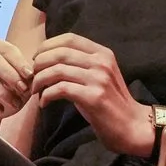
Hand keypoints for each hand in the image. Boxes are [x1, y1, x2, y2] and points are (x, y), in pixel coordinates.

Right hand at [0, 35, 34, 125]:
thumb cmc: (9, 87)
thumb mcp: (19, 77)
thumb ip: (24, 72)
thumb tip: (30, 74)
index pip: (5, 49)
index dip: (19, 62)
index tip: (30, 76)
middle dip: (10, 75)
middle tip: (23, 89)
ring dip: (1, 91)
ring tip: (15, 103)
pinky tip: (0, 110)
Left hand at [29, 35, 152, 156]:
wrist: (132, 127)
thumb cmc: (111, 103)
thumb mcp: (99, 76)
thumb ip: (81, 64)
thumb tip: (49, 58)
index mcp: (103, 53)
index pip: (69, 38)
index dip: (47, 46)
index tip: (37, 59)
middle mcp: (101, 62)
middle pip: (60, 53)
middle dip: (39, 63)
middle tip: (32, 77)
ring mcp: (99, 79)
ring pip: (57, 70)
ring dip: (40, 80)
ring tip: (36, 91)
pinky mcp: (94, 97)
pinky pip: (60, 89)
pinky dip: (46, 95)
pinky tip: (44, 103)